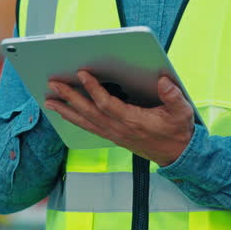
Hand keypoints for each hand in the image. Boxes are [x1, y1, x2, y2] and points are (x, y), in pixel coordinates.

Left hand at [45, 70, 194, 166]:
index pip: (106, 104)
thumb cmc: (177, 131)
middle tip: (53, 84)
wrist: (177, 155)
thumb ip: (173, 96)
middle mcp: (119, 129)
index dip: (93, 89)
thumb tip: (163, 81)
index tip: (81, 74)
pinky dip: (75, 119)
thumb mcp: (181, 112)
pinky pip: (89, 127)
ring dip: (66, 110)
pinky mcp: (113, 137)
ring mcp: (114, 134)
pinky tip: (65, 113)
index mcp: (133, 121)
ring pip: (85, 122)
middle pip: (88, 112)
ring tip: (49, 100)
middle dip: (69, 97)